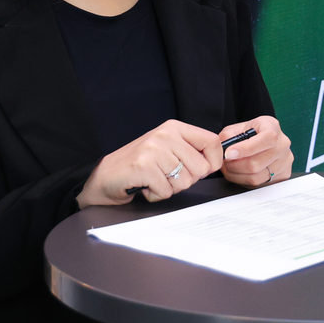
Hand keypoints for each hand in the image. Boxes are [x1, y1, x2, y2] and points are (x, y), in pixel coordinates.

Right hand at [76, 120, 222, 207]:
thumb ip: (191, 152)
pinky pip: (167, 191)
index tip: (204, 170)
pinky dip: (156, 194)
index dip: (213, 162)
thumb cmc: (138, 165)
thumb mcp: (167, 150)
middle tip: (167, 176)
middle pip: (201, 168)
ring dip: (170, 188)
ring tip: (154, 180)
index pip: (212, 142)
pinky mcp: (143, 166)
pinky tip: (145, 186)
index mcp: (174, 128)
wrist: (105, 176)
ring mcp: (153, 149)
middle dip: (186, 180)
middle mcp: (164, 135)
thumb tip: (218, 161)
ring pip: (185, 182)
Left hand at [219, 116, 292, 187]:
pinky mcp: (283, 175)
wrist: (263, 138)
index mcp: (273, 127)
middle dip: (234, 165)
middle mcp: (282, 144)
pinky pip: (259, 184)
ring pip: (256, 177)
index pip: (266, 139)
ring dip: (237, 175)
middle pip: (256, 163)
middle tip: (225, 162)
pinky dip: (244, 181)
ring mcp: (285, 161)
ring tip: (230, 168)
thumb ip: (228, 136)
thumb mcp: (237, 128)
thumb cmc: (250, 133)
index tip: (229, 153)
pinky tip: (240, 173)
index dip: (245, 149)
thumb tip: (225, 149)